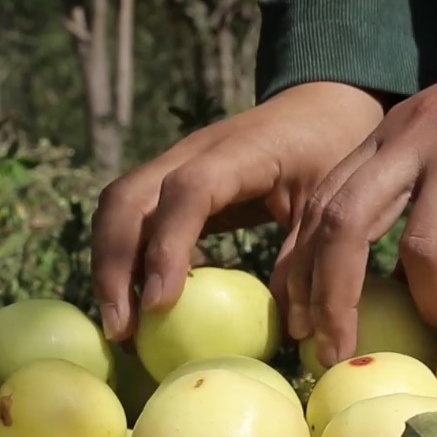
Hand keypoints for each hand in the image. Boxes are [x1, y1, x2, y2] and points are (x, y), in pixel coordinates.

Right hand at [91, 81, 386, 341]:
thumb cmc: (328, 152)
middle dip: (114, 266)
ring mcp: (172, 164)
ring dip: (108, 266)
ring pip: (117, 208)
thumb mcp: (329, 202)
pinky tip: (135, 303)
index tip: (158, 304)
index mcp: (237, 152)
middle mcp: (190, 152)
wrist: (317, 107)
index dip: (167, 247)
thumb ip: (304, 255)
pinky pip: (130, 217)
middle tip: (121, 329)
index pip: (186, 193)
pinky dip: (122, 258)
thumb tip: (288, 326)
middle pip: (127, 200)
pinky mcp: (167, 181)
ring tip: (119, 327)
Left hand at [285, 35, 436, 369]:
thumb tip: (398, 287)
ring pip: (420, 251)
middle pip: (343, 226)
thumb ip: (418, 195)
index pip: (321, 205)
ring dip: (431, 305)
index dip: (299, 271)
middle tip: (333, 352)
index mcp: (390, 134)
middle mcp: (415, 137)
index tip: (296, 324)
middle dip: (330, 300)